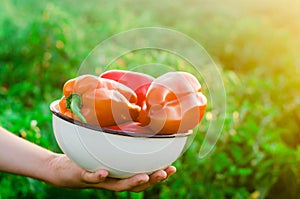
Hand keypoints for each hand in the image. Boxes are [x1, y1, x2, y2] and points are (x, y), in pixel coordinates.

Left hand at [46, 154, 175, 191]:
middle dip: (152, 180)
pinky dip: (98, 176)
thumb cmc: (87, 159)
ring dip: (132, 182)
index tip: (173, 168)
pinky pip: (91, 177)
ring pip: (118, 185)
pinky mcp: (83, 176)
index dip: (159, 175)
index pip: (143, 176)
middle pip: (135, 184)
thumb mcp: (105, 149)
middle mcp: (112, 180)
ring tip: (145, 177)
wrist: (63, 170)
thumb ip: (117, 143)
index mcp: (120, 174)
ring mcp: (99, 180)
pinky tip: (105, 172)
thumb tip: (133, 124)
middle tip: (166, 172)